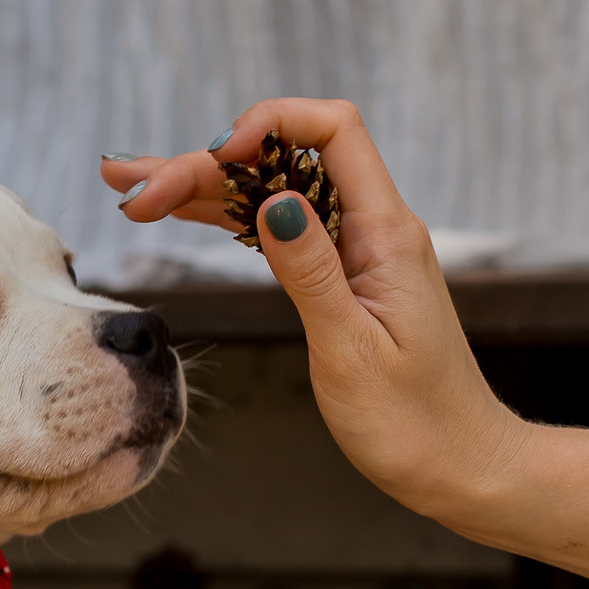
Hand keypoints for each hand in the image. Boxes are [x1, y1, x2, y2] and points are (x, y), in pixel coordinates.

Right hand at [102, 99, 526, 527]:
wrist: (459, 465)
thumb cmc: (415, 422)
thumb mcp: (353, 351)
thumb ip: (311, 272)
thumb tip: (273, 201)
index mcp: (386, 234)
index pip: (334, 132)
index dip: (271, 124)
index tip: (216, 158)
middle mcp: (373, 229)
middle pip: (283, 162)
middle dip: (205, 165)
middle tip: (129, 189)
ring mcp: (355, 251)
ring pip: (271, 194)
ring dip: (201, 188)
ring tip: (128, 190)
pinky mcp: (340, 276)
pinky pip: (278, 229)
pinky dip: (226, 220)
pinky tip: (179, 213)